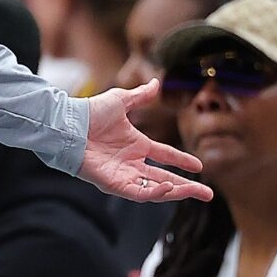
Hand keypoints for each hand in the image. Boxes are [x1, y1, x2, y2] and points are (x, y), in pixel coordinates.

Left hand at [78, 79, 212, 202]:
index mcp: (135, 144)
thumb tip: (156, 82)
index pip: (164, 155)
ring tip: (195, 192)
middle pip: (164, 178)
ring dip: (175, 192)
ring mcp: (122, 174)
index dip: (182, 161)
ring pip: (154, 189)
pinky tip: (169, 188)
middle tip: (208, 194)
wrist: (68, 124)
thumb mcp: (119, 101)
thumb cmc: (89, 112)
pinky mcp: (112, 183)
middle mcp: (131, 161)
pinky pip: (137, 193)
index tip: (200, 166)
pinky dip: (154, 193)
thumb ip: (139, 96)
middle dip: (187, 187)